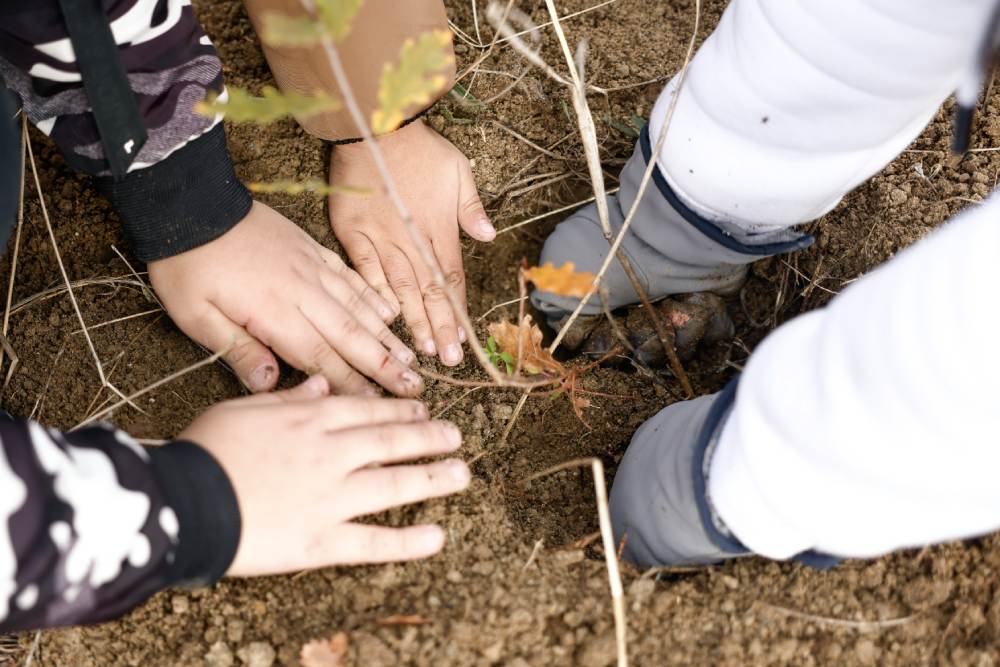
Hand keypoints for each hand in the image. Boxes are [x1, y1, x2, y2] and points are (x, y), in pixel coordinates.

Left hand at [150, 201, 423, 395]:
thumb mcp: (195, 315)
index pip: (320, 356)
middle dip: (384, 364)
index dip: (349, 382)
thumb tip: (270, 384)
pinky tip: (389, 310)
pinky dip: (372, 295)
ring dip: (386, 334)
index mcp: (274, 311)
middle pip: (351, 334)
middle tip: (413, 386)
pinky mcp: (310, 250)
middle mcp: (302, 290)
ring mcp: (311, 267)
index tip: (376, 404)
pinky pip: (349, 276)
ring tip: (411, 355)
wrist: (192, 204)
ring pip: (358, 305)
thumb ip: (237, 349)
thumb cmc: (187, 265)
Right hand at [180, 375, 469, 573]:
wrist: (183, 501)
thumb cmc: (205, 450)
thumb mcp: (244, 409)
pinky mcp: (322, 540)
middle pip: (390, 442)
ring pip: (394, 485)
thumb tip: (319, 383)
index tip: (422, 409)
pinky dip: (408, 541)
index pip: (366, 410)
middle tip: (455, 435)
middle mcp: (331, 455)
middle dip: (427, 438)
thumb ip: (288, 398)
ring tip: (461, 474)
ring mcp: (331, 498)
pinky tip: (437, 537)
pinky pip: (373, 542)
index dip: (398, 410)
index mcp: (310, 421)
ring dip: (433, 478)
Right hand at [329, 119, 494, 366]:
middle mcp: (412, 241)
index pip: (451, 280)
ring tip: (422, 351)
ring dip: (412, 321)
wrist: (374, 125)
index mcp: (439, 230)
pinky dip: (375, 295)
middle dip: (439, 329)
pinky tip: (384, 320)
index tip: (463, 340)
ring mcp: (381, 239)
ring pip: (400, 289)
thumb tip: (488, 236)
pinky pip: (364, 271)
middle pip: (429, 293)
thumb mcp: (458, 170)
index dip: (457, 312)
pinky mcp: (353, 233)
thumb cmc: (420, 148)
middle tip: (447, 360)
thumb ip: (471, 208)